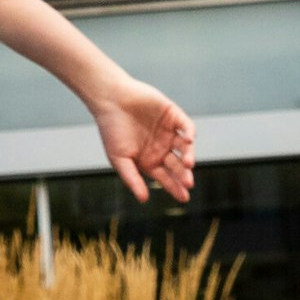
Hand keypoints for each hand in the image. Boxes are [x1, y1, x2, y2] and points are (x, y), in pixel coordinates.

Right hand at [92, 78, 194, 204]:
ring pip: (184, 148)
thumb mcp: (119, 158)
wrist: (110, 100)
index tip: (184, 197)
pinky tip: (188, 142)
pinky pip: (186, 127)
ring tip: (187, 164)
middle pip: (177, 165)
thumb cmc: (111, 130)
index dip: (175, 187)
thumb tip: (144, 199)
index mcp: (149, 160)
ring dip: (188, 156)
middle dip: (183, 175)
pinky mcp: (173, 115)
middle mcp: (161, 147)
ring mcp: (169, 131)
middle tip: (187, 183)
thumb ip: (132, 178)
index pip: (166, 177)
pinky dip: (189, 134)